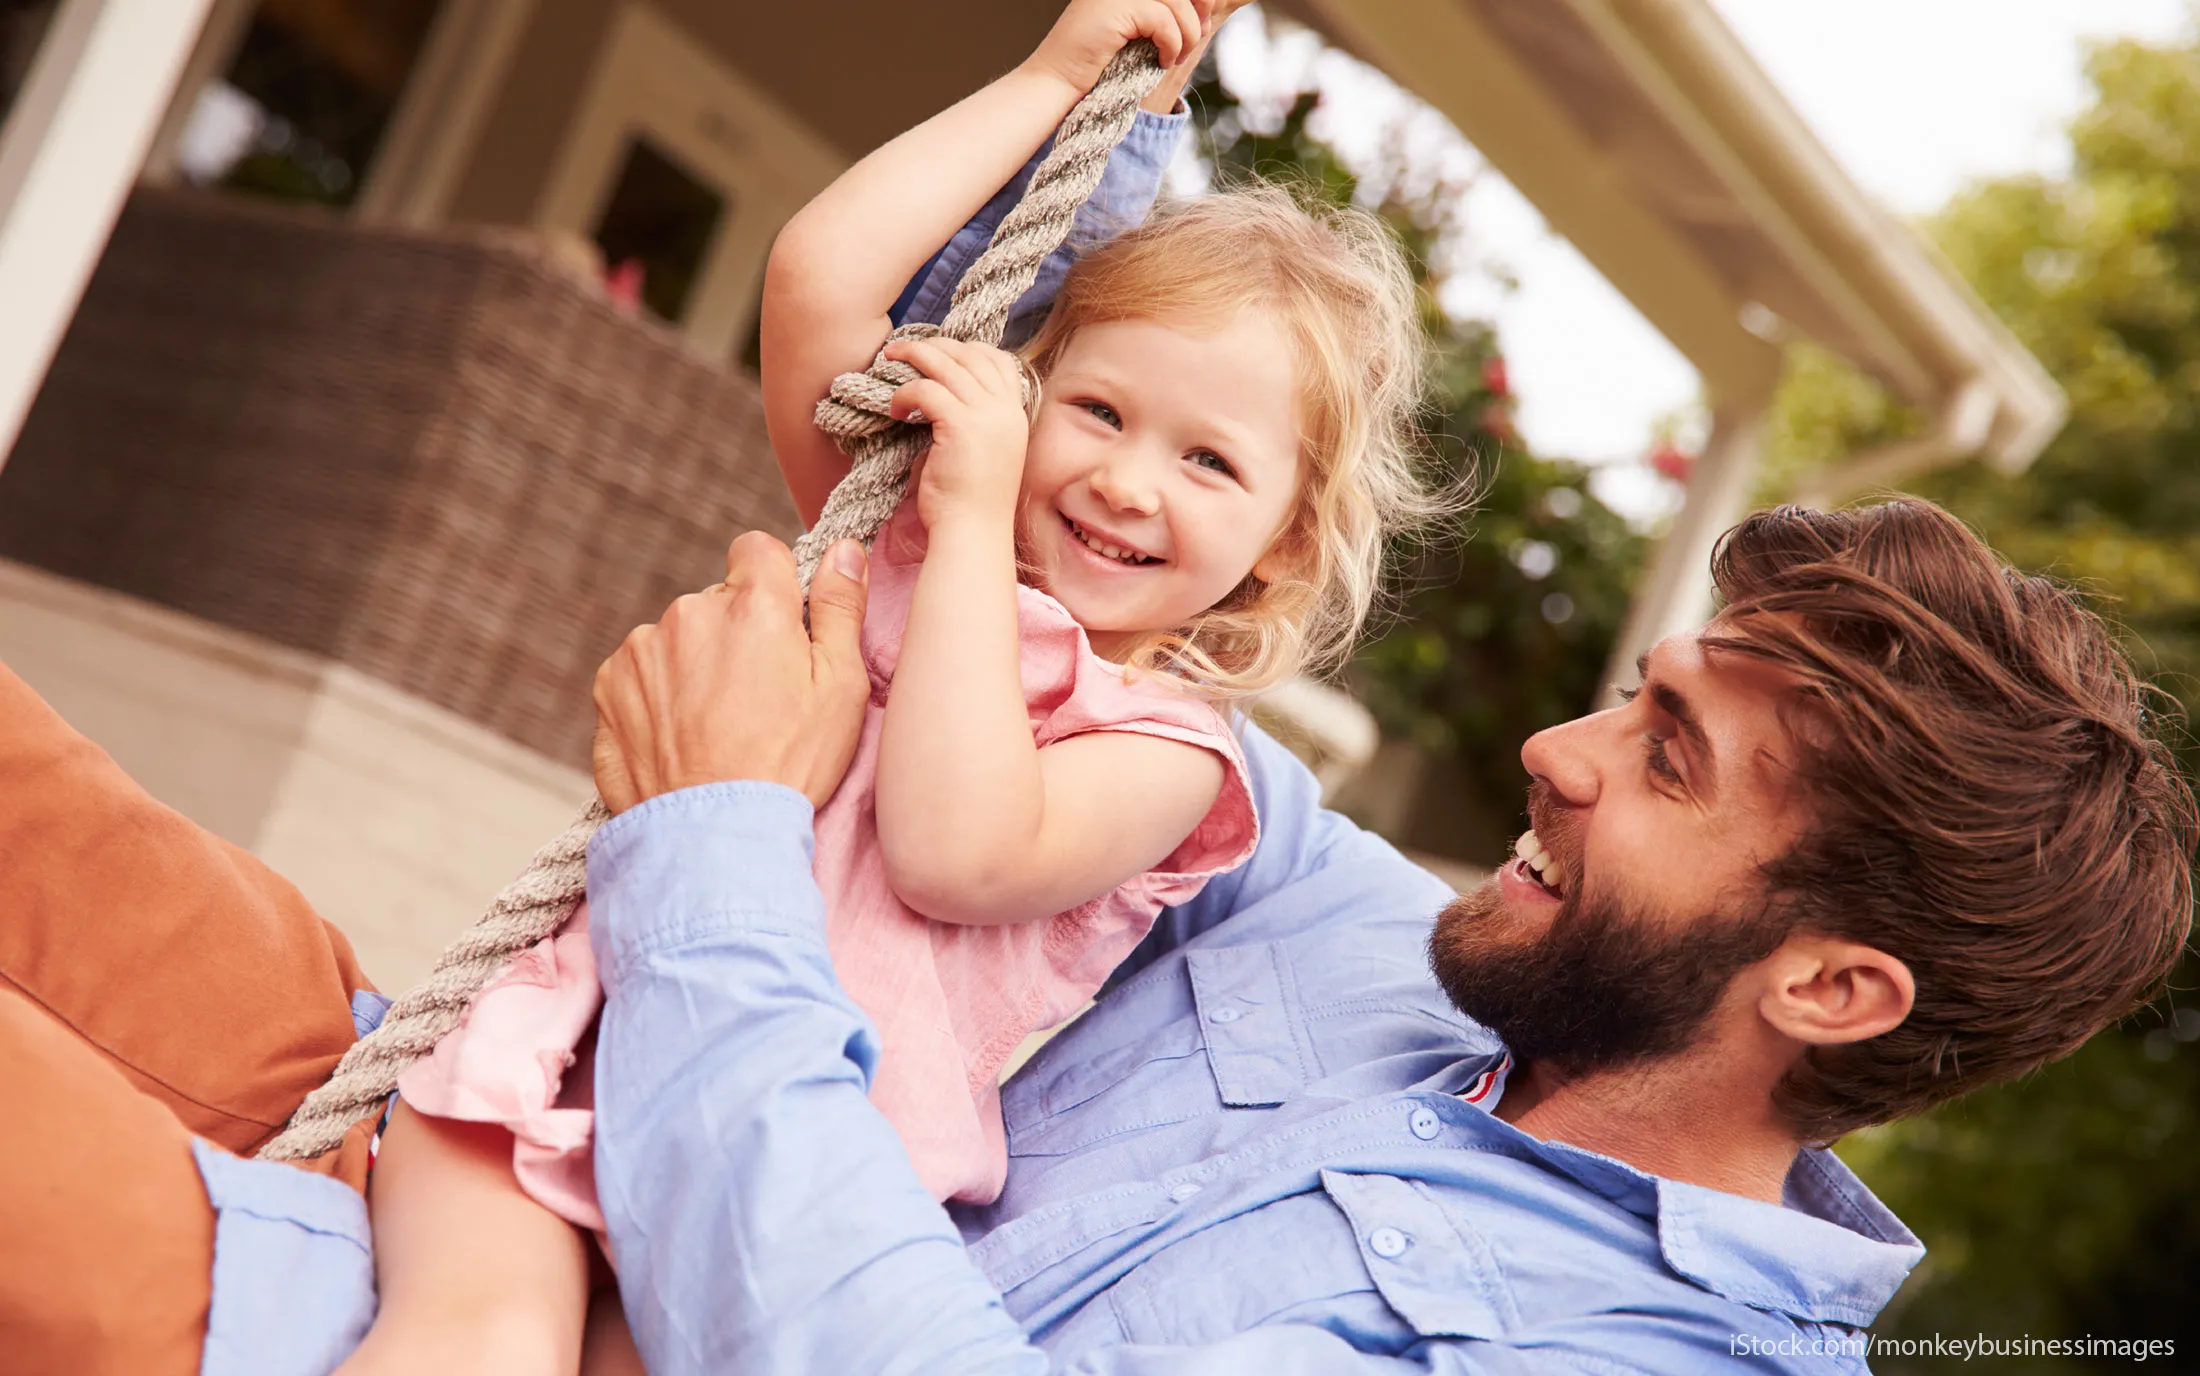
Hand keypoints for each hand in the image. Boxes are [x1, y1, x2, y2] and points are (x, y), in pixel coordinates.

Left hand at [591, 533, 869, 813]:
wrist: (713, 837)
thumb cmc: (790, 766)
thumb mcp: (841, 687)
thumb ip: (840, 607)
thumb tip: (844, 549)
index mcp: (753, 606)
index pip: (758, 550)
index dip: (774, 583)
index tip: (782, 625)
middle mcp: (689, 613)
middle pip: (718, 601)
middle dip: (737, 634)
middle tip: (757, 698)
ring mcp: (642, 650)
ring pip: (678, 639)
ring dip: (695, 665)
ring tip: (717, 727)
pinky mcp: (610, 687)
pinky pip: (642, 673)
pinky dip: (659, 696)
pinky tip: (684, 738)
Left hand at [882, 335, 1031, 533]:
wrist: (972, 534)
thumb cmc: (969, 501)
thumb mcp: (981, 450)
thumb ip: (970, 418)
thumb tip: (937, 390)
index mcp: (1015, 415)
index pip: (998, 360)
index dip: (965, 348)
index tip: (938, 353)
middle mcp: (1006, 410)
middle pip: (970, 354)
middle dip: (933, 345)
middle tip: (902, 350)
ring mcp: (987, 416)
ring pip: (945, 364)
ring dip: (912, 357)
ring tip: (888, 362)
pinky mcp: (961, 426)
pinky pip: (925, 390)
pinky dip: (904, 394)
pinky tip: (894, 410)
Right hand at [1023, 0, 1213, 99]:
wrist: (1058, 83)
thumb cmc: (1098, 64)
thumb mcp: (1137, 32)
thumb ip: (1163, 15)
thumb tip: (1205, 9)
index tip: (1203, 20)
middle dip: (1199, 8)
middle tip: (1199, 36)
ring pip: (1176, 2)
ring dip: (1186, 33)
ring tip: (1176, 56)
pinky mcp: (1116, 6)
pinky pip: (1163, 19)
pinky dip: (1171, 43)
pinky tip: (1162, 61)